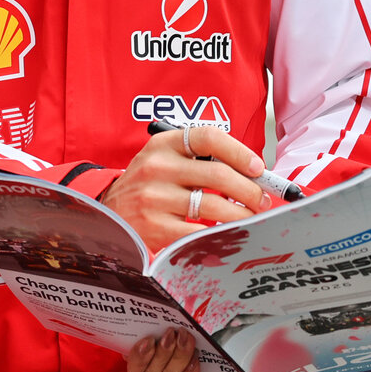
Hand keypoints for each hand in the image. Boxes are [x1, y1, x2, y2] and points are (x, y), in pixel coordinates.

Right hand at [101, 126, 272, 250]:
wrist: (107, 213)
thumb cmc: (148, 185)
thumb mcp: (164, 160)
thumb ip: (199, 161)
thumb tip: (252, 174)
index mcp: (163, 145)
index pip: (208, 137)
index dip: (239, 151)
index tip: (257, 167)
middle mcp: (158, 168)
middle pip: (218, 175)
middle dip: (249, 189)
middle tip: (262, 199)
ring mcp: (154, 198)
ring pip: (213, 206)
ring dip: (241, 214)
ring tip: (251, 218)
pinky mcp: (155, 227)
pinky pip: (198, 232)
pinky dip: (220, 234)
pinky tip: (229, 234)